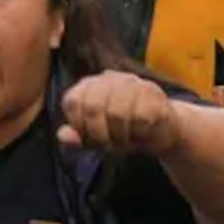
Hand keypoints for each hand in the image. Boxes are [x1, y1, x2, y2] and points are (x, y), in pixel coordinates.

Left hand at [57, 71, 181, 156]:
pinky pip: (140, 118)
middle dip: (99, 135)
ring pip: (117, 113)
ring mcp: (133, 82)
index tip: (89, 139)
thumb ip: (75, 136)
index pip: (73, 101)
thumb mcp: (93, 138)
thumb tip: (63, 137)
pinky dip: (139, 134)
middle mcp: (109, 78)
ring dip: (120, 136)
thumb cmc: (121, 132)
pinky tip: (142, 133)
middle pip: (93, 107)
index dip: (79, 126)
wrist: (160, 133)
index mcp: (89, 85)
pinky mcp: (154, 93)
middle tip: (109, 145)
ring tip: (126, 139)